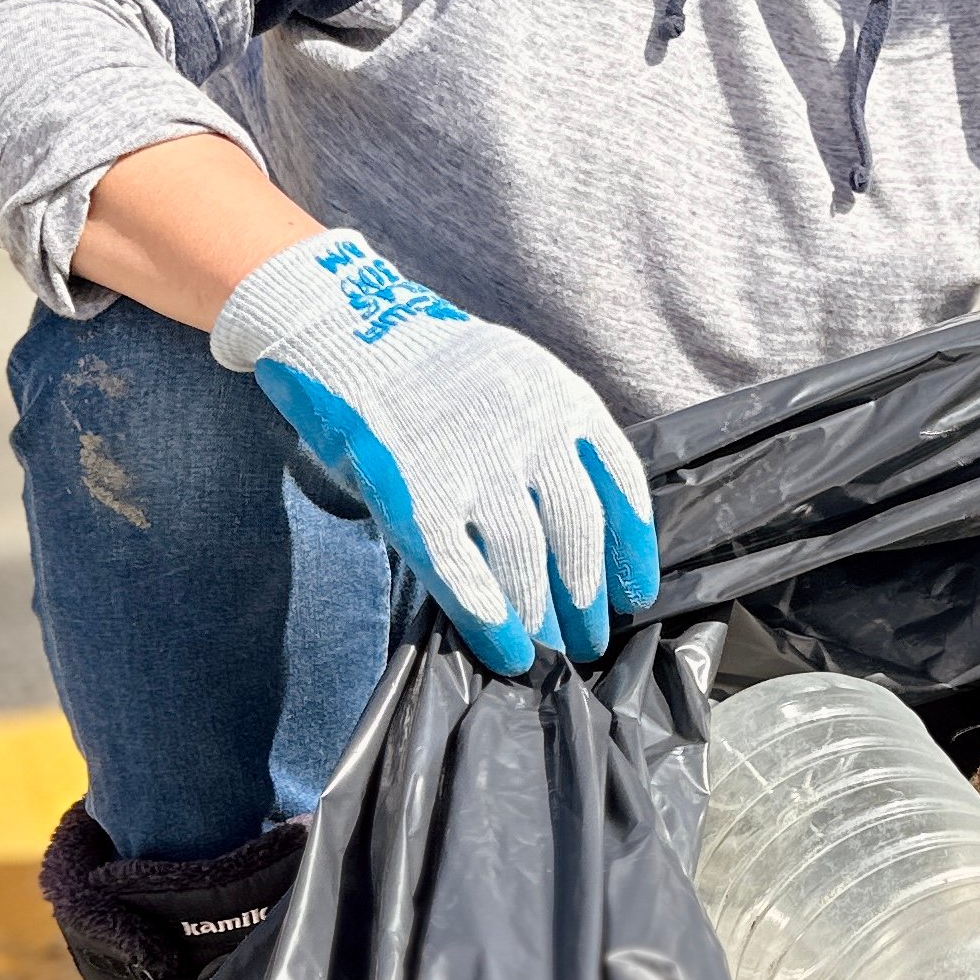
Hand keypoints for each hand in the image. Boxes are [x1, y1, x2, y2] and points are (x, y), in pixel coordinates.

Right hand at [211, 232, 657, 674]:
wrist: (344, 330)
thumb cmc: (432, 366)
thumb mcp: (515, 376)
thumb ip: (549, 436)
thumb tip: (572, 530)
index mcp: (563, 397)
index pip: (619, 482)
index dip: (632, 547)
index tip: (636, 593)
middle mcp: (529, 427)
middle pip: (578, 528)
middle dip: (588, 594)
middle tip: (591, 640)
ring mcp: (471, 460)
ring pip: (525, 555)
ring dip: (541, 613)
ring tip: (547, 649)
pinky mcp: (413, 490)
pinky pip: (462, 568)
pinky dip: (488, 617)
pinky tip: (506, 648)